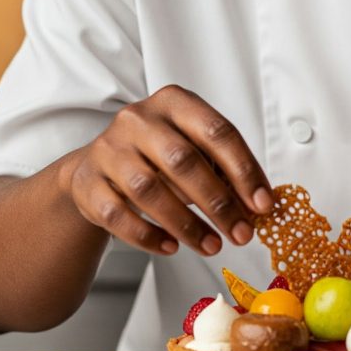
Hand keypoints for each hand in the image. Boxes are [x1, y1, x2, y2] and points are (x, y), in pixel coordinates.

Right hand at [62, 85, 272, 256]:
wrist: (96, 166)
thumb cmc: (158, 156)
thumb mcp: (192, 148)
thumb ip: (224, 169)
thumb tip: (258, 205)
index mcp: (174, 102)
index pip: (217, 131)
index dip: (244, 170)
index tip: (263, 204)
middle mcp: (138, 119)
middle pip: (184, 161)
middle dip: (219, 202)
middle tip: (242, 233)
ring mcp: (109, 149)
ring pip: (150, 190)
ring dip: (187, 224)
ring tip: (213, 246)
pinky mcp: (87, 182)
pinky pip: (118, 215)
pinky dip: (148, 236)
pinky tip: (172, 247)